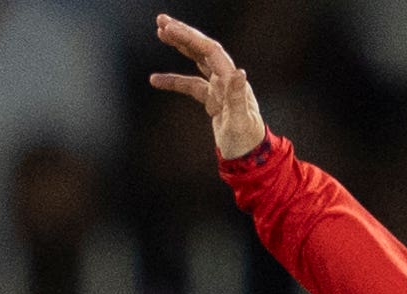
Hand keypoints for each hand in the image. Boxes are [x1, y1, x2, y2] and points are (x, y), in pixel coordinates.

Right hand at [149, 15, 267, 161]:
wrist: (250, 159)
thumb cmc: (247, 142)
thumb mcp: (240, 122)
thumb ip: (238, 97)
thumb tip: (239, 72)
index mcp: (232, 81)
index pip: (209, 51)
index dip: (190, 37)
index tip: (170, 28)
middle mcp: (227, 80)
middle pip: (203, 50)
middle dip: (183, 34)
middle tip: (161, 21)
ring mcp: (219, 89)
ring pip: (197, 61)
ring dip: (180, 46)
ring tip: (161, 33)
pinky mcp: (213, 100)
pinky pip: (191, 85)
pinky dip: (174, 81)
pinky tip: (155, 80)